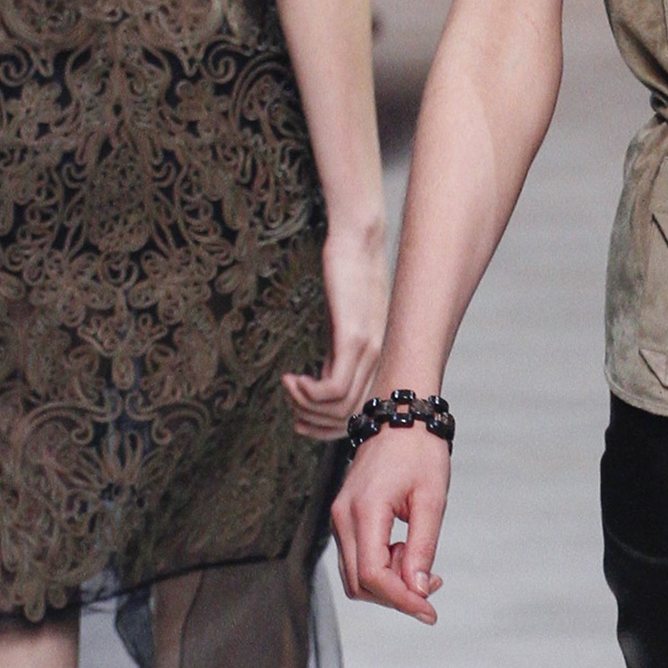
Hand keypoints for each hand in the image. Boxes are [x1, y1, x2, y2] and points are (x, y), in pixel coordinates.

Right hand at [282, 213, 387, 440]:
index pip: (359, 414)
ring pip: (341, 406)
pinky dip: (309, 392)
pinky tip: (292, 378)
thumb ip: (338, 353)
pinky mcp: (353, 336)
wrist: (359, 239)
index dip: (328, 428)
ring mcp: (368, 349)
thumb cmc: (348, 276)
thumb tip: (323, 380)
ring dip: (307, 406)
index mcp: (377, 360)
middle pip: (350, 417)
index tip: (300, 419)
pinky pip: (334, 386)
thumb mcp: (343, 322)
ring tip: (288, 388)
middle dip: (315, 423)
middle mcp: (378, 359)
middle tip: (291, 410)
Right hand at [331, 421, 448, 621]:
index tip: (430, 611)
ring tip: (422, 564)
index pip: (373, 575)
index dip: (402, 600)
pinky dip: (382, 568)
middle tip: (433, 583)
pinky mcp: (344, 519)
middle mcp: (342, 517)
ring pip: (355, 576)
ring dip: (390, 583)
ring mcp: (339, 518)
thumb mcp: (432, 499)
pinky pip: (356, 559)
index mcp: (364, 511)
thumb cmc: (419, 452)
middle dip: (397, 595)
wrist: (400, 418)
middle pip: (360, 583)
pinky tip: (407, 553)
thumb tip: (418, 591)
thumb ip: (423, 547)